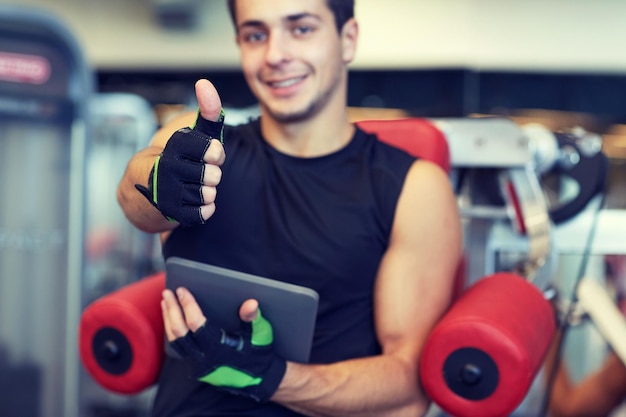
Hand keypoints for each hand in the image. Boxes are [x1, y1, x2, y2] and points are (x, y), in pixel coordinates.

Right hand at [135, 79, 225, 226]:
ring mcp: (167, 193)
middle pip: (212, 176)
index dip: (216, 153)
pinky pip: (202, 214)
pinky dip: (205, 209)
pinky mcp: (169, 213)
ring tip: (197, 185)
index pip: (210, 150)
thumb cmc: (181, 158)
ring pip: (207, 195)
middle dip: (213, 174)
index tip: (213, 153)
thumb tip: (204, 83)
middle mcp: (167, 169)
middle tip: (203, 172)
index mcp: (174, 147)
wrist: (146, 188)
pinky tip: (195, 200)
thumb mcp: (195, 133)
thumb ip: (207, 112)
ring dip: (208, 192)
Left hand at [161, 287, 286, 401]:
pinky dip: (174, 331)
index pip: (196, 324)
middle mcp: (204, 360)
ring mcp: (198, 366)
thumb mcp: (261, 335)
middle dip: (172, 310)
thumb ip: (253, 318)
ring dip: (169, 320)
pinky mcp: (197, 368)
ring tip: (166, 303)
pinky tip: (174, 319)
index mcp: (219, 350)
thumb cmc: (260, 353)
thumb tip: (251, 303)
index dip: (188, 305)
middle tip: (167, 292)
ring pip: (175, 341)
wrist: (260, 380)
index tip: (182, 290)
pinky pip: (180, 348)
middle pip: (179, 332)